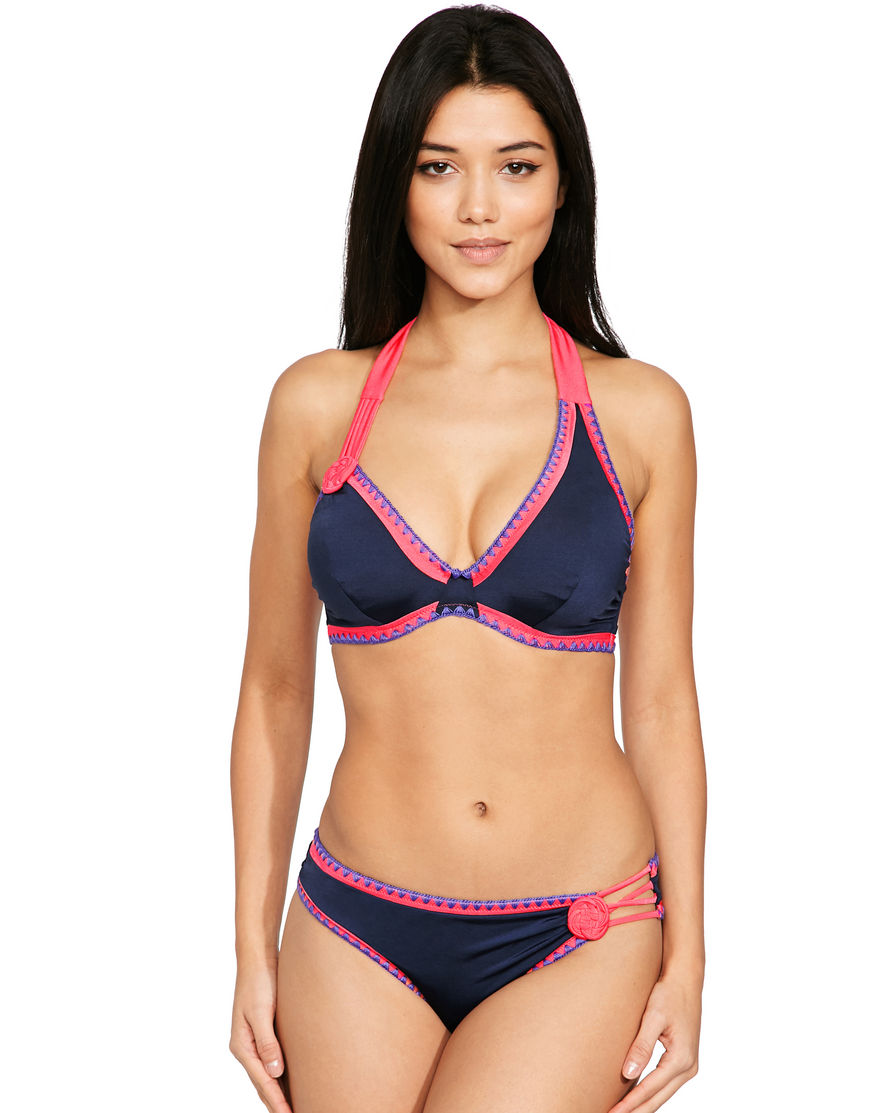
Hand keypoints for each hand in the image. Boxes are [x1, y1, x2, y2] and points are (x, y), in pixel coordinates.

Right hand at [229, 961, 292, 1112]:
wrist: (258, 959)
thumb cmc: (259, 982)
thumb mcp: (262, 1011)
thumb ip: (268, 1042)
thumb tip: (275, 1072)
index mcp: (242, 1046)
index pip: (263, 1082)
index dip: (277, 1102)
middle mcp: (247, 1048)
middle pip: (264, 1084)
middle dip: (277, 1104)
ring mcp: (255, 1042)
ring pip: (268, 1076)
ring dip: (279, 1093)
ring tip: (294, 1108)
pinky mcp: (265, 1033)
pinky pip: (273, 1062)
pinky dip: (281, 1077)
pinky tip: (292, 1083)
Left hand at [607, 971, 701, 1112]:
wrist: (685, 980)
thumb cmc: (669, 994)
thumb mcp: (652, 1017)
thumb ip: (641, 1046)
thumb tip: (628, 1074)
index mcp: (681, 1058)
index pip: (649, 1089)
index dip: (629, 1104)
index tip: (612, 1112)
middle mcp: (689, 1067)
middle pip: (657, 1098)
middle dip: (635, 1111)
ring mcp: (689, 1066)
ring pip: (662, 1094)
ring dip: (642, 1105)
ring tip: (620, 1111)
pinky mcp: (683, 1061)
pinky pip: (665, 1084)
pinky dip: (650, 1093)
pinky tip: (634, 1097)